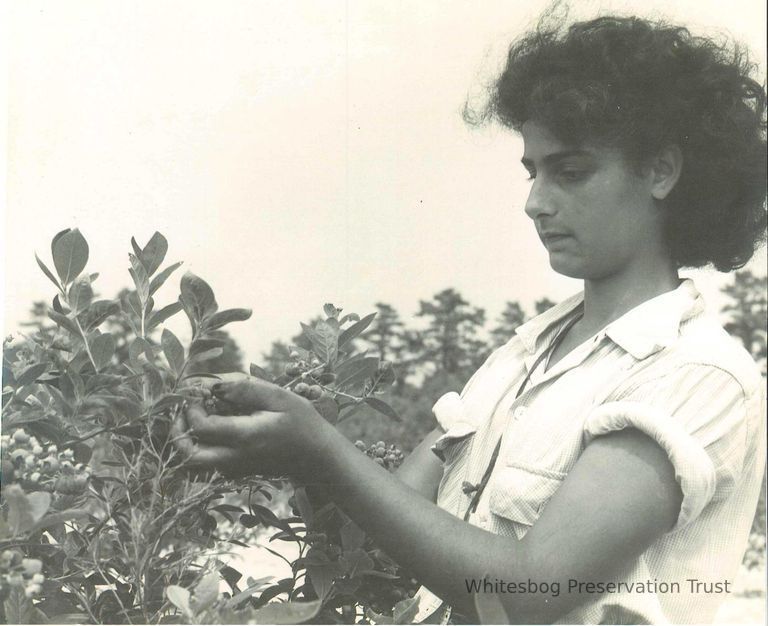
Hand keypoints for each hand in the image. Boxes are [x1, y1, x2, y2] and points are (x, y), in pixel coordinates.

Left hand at [171, 376, 327, 478]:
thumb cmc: (302, 422)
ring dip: (185, 439)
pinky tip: (211, 423)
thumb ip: (245, 389)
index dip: (191, 406)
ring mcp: (233, 469)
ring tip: (194, 415)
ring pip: (193, 463)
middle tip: (184, 407)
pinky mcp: (235, 471)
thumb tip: (212, 384)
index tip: (198, 389)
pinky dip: (199, 444)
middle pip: (188, 454)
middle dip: (177, 430)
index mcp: (245, 437)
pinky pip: (206, 462)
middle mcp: (234, 458)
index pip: (201, 426)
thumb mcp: (279, 397)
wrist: (317, 457)